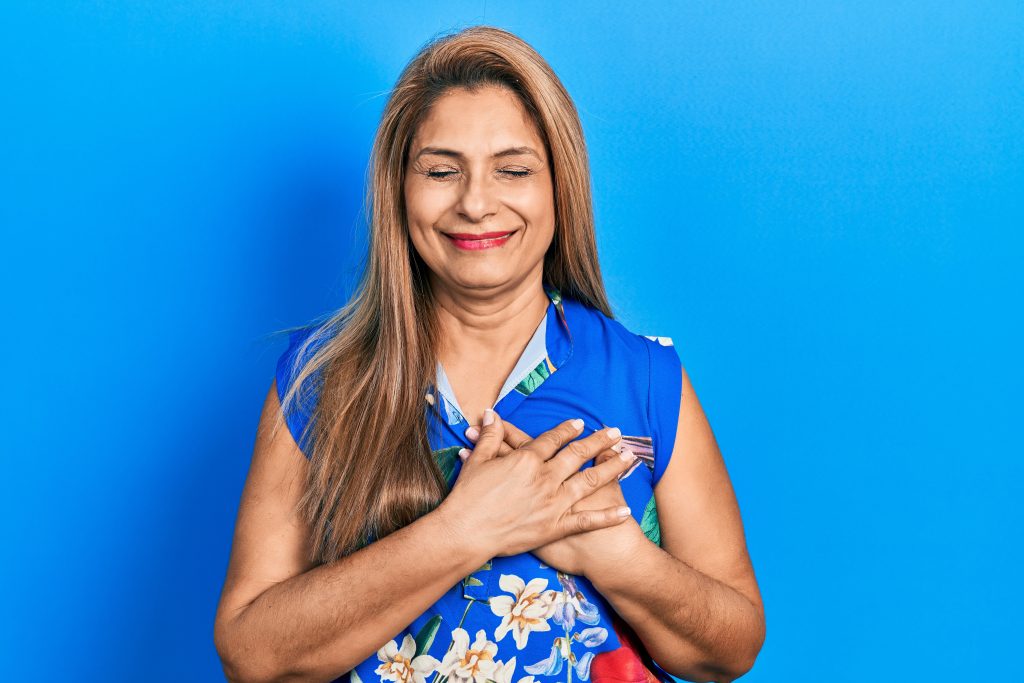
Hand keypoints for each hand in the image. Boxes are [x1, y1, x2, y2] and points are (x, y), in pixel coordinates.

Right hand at [461, 415, 643, 577]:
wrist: (466, 532)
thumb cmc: (467, 498)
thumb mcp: (476, 461)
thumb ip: (489, 437)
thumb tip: (492, 414)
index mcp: (526, 460)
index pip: (552, 439)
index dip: (568, 430)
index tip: (580, 423)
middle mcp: (545, 478)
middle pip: (578, 455)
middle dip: (599, 442)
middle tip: (616, 432)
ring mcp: (553, 503)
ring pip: (589, 481)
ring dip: (611, 468)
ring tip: (629, 458)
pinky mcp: (555, 527)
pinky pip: (586, 520)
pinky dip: (607, 516)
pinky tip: (625, 510)